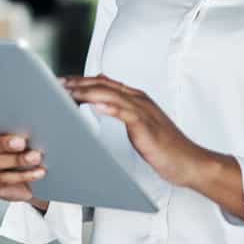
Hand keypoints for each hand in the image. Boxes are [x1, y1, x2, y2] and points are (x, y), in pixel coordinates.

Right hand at [0, 116, 48, 208]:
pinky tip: (38, 171)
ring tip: (35, 157)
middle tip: (21, 142)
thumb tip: (31, 118)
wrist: (22, 172)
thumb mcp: (12, 130)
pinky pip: (4, 179)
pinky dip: (24, 175)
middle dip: (3, 143)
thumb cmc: (16, 143)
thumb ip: (13, 124)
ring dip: (18, 159)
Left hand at [63, 75, 208, 187]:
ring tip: (67, 90)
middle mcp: (138, 100)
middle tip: (54, 83)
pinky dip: (108, 106)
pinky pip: (124, 112)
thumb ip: (122, 111)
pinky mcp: (146, 125)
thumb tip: (99, 101)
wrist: (189, 162)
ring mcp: (143, 110)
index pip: (103, 83)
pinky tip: (94, 104)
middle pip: (103, 84)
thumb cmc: (165, 147)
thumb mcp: (140, 125)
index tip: (59, 83)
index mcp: (136, 99)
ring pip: (110, 94)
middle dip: (77, 82)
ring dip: (86, 90)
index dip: (81, 81)